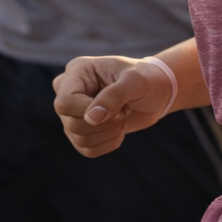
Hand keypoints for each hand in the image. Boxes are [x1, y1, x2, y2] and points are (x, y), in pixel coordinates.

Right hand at [53, 56, 174, 157]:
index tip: (116, 110)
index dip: (87, 113)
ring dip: (108, 134)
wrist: (156, 92)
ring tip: (122, 116)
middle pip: (71, 123)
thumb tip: (92, 118)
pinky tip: (119, 128)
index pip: (65, 102)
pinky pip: (87, 150)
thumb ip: (114, 96)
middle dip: (104, 124)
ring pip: (79, 139)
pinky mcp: (82, 130)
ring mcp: (73, 112)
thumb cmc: (146, 78)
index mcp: (78, 71)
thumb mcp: (135, 81)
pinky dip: (108, 143)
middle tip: (123, 110)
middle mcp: (69, 91)